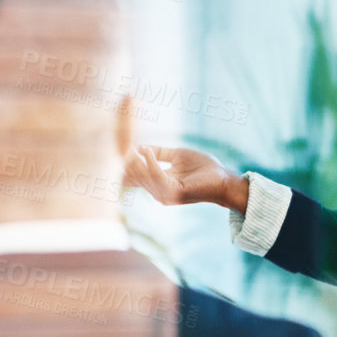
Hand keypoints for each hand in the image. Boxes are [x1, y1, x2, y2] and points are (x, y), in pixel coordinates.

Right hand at [123, 144, 248, 212]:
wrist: (223, 179)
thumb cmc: (204, 168)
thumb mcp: (177, 156)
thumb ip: (159, 153)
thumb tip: (139, 146)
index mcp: (158, 184)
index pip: (135, 175)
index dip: (124, 162)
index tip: (113, 146)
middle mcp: (158, 192)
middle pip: (135, 176)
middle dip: (125, 160)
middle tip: (116, 141)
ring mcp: (165, 194)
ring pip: (143, 176)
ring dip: (135, 160)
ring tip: (128, 145)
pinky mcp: (173, 193)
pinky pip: (156, 176)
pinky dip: (150, 163)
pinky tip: (146, 151)